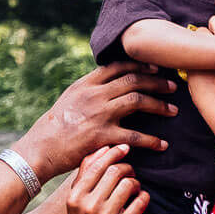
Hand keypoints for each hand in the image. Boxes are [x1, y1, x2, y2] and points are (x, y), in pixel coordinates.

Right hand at [18, 61, 174, 179]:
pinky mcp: (102, 136)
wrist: (41, 148)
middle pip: (133, 81)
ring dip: (160, 105)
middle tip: (173, 86)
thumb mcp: (69, 99)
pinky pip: (134, 136)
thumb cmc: (54, 126)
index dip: (140, 65)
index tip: (156, 67)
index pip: (118, 66)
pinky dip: (151, 140)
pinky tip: (162, 144)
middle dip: (157, 82)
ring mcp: (99, 114)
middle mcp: (94, 95)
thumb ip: (89, 89)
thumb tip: (107, 81)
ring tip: (173, 110)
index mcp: (86, 84)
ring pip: (137, 102)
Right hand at [62, 144, 146, 213]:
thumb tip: (103, 148)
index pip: (96, 166)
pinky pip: (139, 202)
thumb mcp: (79, 198)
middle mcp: (87, 207)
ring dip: (136, 182)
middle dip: (127, 168)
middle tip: (131, 172)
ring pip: (128, 185)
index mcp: (75, 197)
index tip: (125, 148)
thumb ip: (87, 172)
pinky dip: (144, 197)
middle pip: (114, 172)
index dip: (114, 153)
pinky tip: (141, 198)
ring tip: (134, 187)